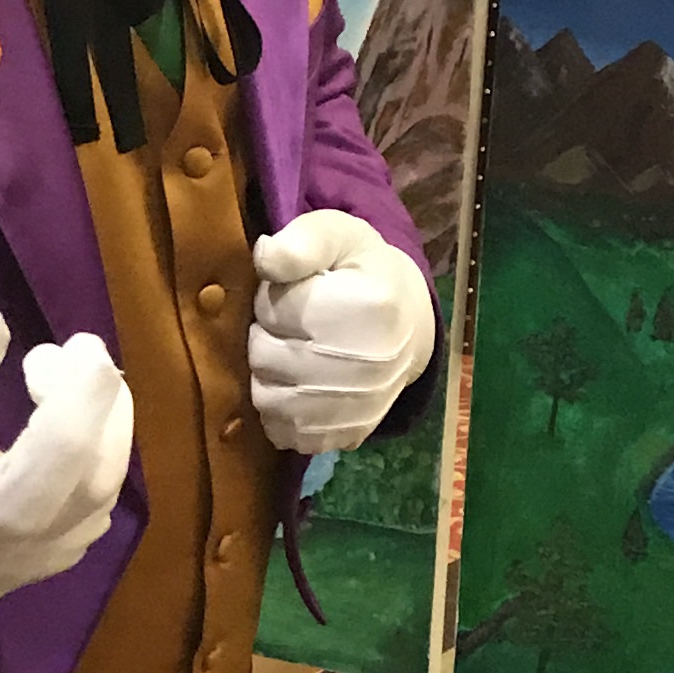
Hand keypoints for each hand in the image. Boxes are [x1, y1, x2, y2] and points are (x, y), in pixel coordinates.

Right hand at [0, 253, 133, 637]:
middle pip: (40, 476)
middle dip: (74, 400)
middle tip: (74, 348)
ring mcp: (16, 554)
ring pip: (90, 490)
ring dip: (107, 415)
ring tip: (82, 364)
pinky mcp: (54, 557)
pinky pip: (102, 497)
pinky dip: (108, 437)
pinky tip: (81, 404)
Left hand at [248, 210, 434, 454]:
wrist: (408, 326)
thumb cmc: (363, 272)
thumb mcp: (339, 237)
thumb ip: (303, 240)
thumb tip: (265, 258)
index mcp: (367, 307)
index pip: (273, 309)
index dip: (271, 298)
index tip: (297, 293)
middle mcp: (368, 364)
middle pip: (265, 356)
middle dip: (265, 337)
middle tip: (293, 326)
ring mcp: (360, 406)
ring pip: (268, 399)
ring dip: (266, 376)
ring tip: (292, 355)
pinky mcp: (348, 435)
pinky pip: (285, 433)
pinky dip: (278, 413)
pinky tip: (296, 388)